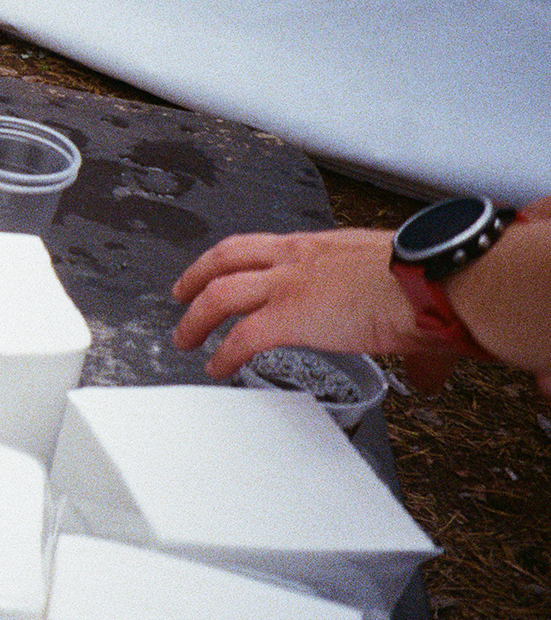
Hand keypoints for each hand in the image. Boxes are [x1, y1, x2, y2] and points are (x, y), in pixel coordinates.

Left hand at [172, 228, 460, 389]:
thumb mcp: (410, 295)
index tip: (231, 272)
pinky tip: (217, 367)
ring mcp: (289, 285)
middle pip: (227, 257)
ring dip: (196, 316)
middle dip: (198, 275)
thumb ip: (410, 339)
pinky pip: (241, 337)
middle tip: (182, 294)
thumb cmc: (433, 284)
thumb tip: (427, 373)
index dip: (242, 260)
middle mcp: (299, 259)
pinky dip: (223, 354)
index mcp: (324, 248)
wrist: (437, 282)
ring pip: (219, 293)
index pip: (268, 246)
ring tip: (185, 338)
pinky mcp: (290, 317)